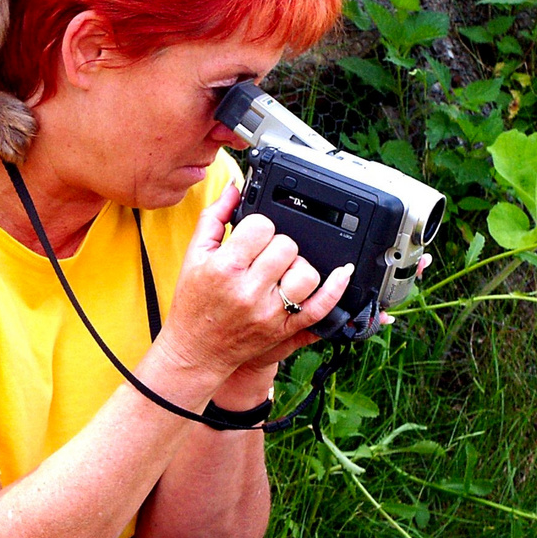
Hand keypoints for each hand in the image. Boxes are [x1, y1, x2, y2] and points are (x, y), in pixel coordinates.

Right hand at [155, 185, 350, 380]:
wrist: (196, 349)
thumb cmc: (193, 302)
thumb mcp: (195, 254)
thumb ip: (214, 216)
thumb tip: (235, 187)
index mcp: (225, 267)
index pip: (261, 225)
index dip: (258, 225)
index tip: (251, 235)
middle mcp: (249, 291)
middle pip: (286, 245)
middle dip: (276, 244)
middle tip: (263, 254)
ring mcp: (270, 312)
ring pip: (306, 272)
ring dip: (297, 265)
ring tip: (282, 270)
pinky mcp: (285, 329)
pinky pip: (320, 307)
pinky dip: (336, 288)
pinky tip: (343, 272)